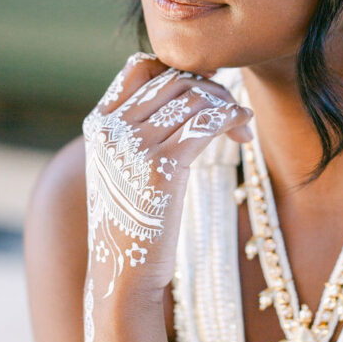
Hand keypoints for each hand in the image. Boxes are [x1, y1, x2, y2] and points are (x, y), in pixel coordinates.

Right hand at [82, 52, 251, 297]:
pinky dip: (232, 118)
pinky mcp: (161, 165)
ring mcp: (134, 144)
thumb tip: (188, 93)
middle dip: (212, 88)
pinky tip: (244, 132)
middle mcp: (112, 128)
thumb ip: (139, 130)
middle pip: (174, 79)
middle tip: (232, 112)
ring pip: (195, 96)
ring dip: (226, 104)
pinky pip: (207, 122)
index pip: (140, 66)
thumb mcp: (122, 168)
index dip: (177, 67)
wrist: (122, 275)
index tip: (205, 85)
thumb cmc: (132, 222)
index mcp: (98, 123)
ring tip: (241, 127)